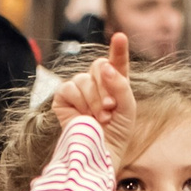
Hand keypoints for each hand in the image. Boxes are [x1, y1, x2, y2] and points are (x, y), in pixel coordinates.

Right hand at [51, 31, 134, 145]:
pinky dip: (79, 103)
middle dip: (106, 87)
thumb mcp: (127, 107)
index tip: (120, 37)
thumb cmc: (116, 133)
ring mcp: (78, 89)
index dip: (118, 49)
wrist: (100, 153)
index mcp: (114, 83)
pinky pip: (69, 88)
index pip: (116, 61)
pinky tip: (83, 117)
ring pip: (84, 79)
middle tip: (110, 109)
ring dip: (94, 100)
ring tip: (100, 118)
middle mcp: (95, 83)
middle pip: (99, 66)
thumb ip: (120, 84)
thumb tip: (105, 66)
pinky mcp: (62, 98)